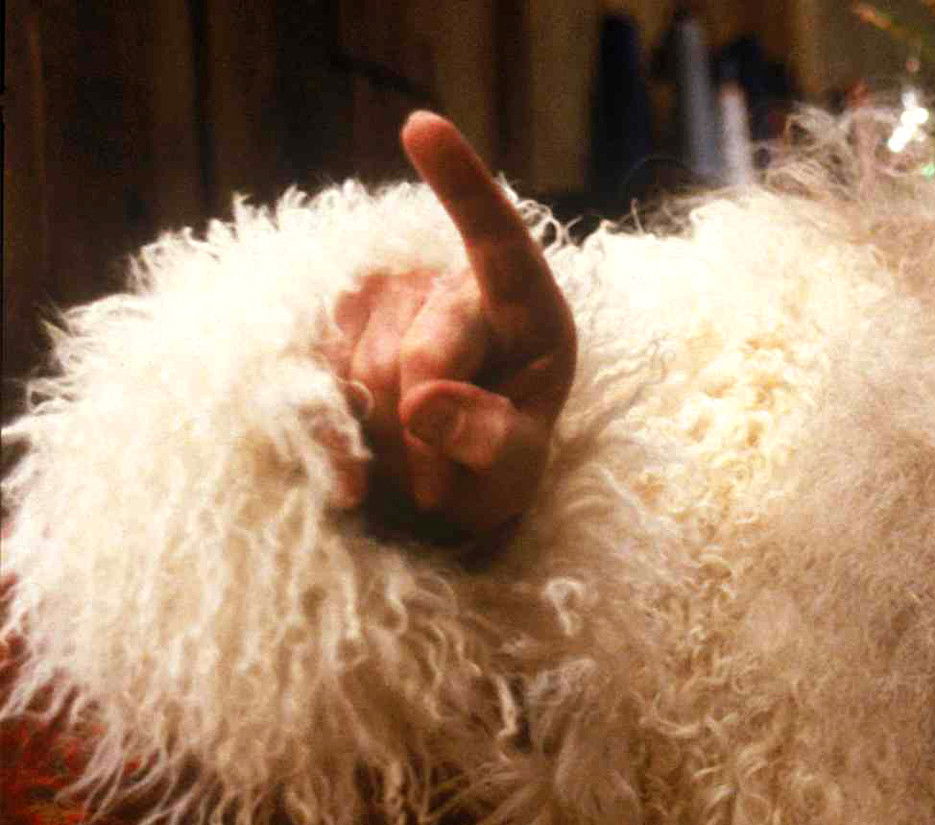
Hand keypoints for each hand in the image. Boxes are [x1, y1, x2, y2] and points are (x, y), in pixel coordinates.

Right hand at [327, 112, 576, 542]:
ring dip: (383, 436)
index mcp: (526, 310)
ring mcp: (385, 303)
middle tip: (439, 490)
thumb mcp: (512, 469)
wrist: (437, 496)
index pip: (497, 243)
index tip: (421, 125)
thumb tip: (423, 402)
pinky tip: (352, 471)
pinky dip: (331, 435)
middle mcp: (453, 291)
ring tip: (411, 465)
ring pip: (363, 371)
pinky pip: (313, 380)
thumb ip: (486, 438)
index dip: (461, 185)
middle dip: (426, 429)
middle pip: (421, 352)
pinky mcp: (326, 329)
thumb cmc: (493, 469)